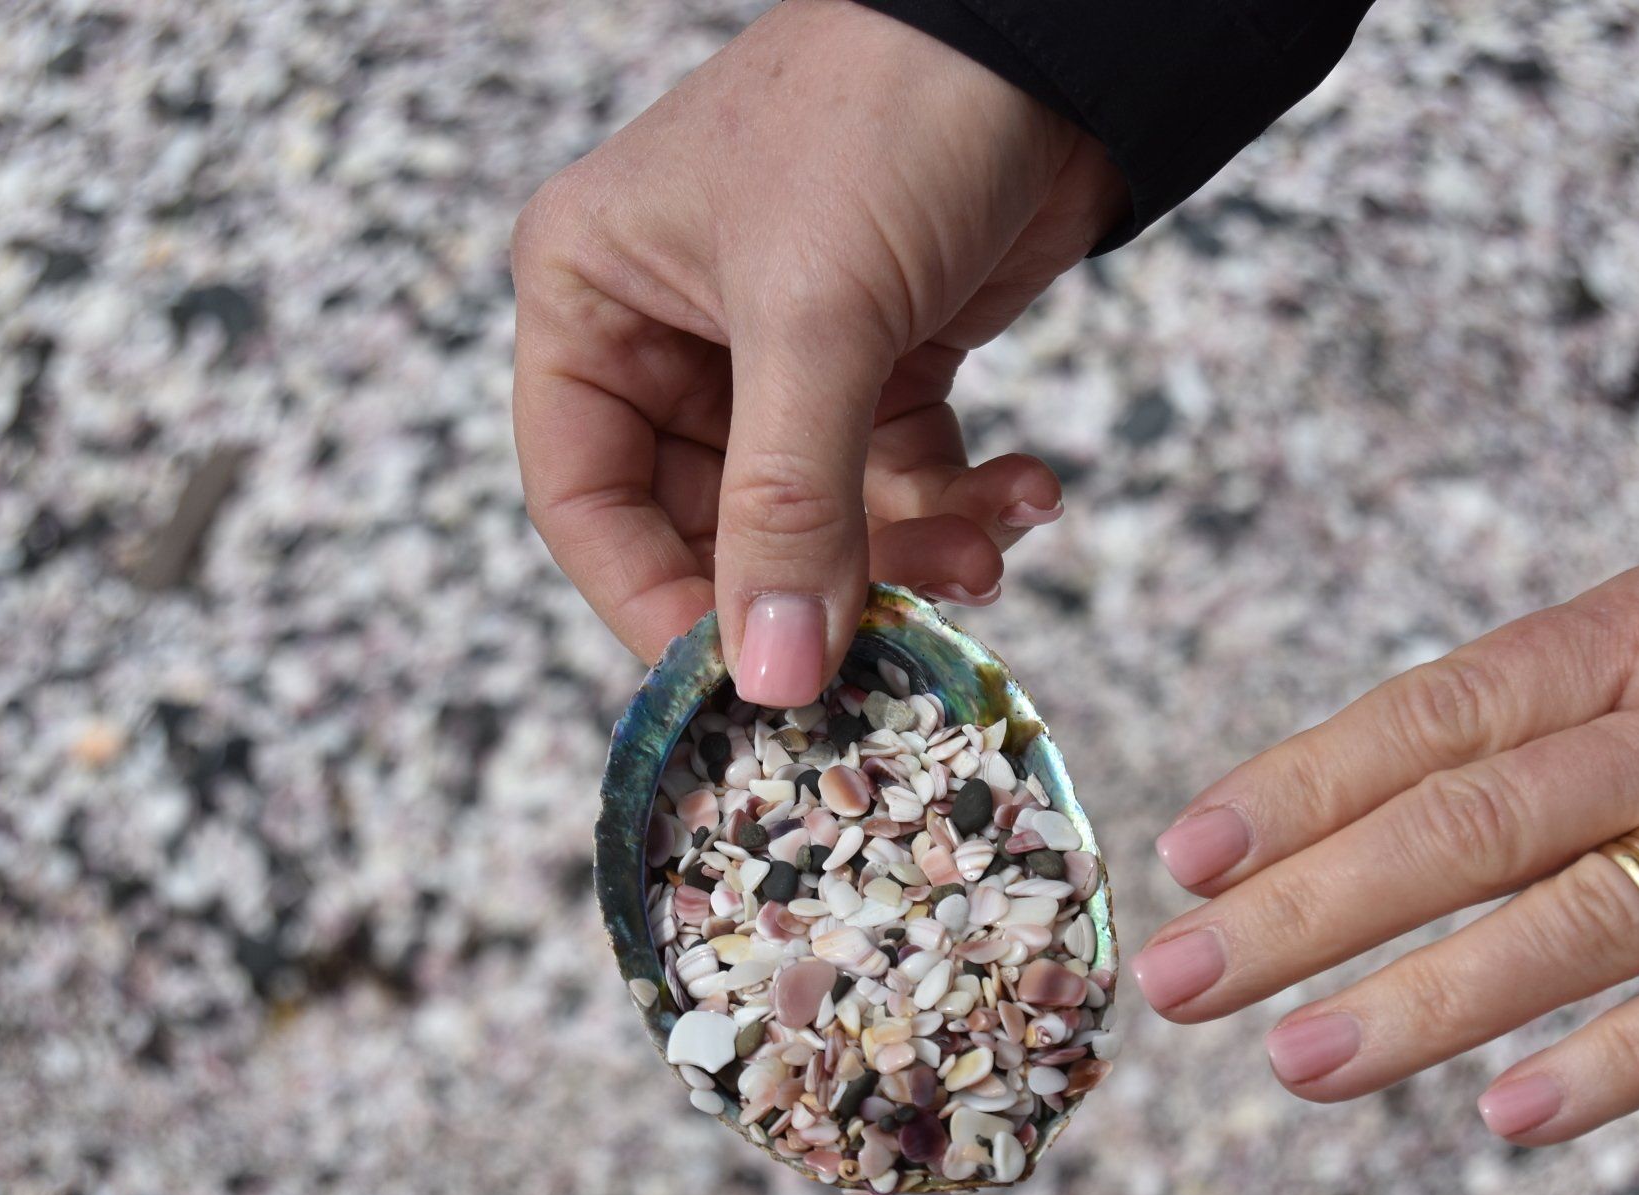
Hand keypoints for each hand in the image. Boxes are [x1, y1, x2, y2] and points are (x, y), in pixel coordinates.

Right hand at [512, 0, 1123, 703]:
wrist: (1052, 33)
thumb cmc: (886, 118)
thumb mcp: (816, 317)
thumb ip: (788, 507)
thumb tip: (767, 678)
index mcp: (594, 297)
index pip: (586, 500)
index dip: (655, 606)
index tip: (742, 685)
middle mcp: (671, 330)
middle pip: (713, 525)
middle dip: (813, 581)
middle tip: (897, 631)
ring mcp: (779, 348)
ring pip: (817, 515)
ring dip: (906, 553)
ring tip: (986, 549)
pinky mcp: (877, 355)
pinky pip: (896, 477)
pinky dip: (958, 503)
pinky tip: (1026, 491)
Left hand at [1132, 464, 1638, 1143]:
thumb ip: (1530, 702)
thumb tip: (1357, 793)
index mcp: (1611, 644)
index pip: (1426, 717)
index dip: (1300, 787)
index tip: (1188, 856)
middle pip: (1467, 823)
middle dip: (1309, 909)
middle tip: (1182, 977)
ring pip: (1578, 917)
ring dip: (1427, 999)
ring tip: (1298, 1059)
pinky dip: (1625, 1062)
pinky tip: (1511, 1113)